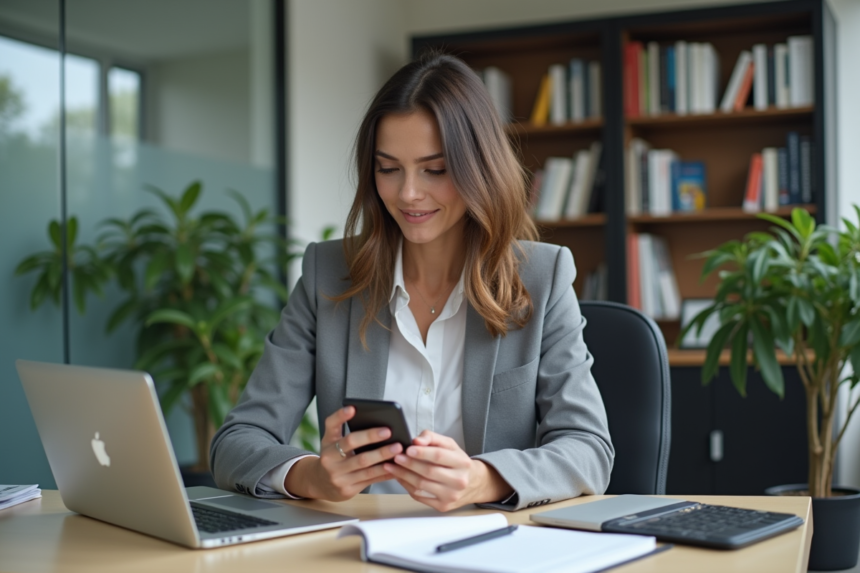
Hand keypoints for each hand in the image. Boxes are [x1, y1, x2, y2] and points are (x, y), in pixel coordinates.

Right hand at [284, 406, 401, 500]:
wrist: (320, 484)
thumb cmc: (333, 457)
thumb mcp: (332, 442)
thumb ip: (344, 429)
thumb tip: (369, 417)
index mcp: (327, 443)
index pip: (331, 426)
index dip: (340, 416)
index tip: (352, 408)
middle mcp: (330, 459)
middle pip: (351, 444)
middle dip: (370, 437)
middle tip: (388, 431)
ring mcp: (338, 476)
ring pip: (364, 465)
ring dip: (383, 456)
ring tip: (398, 449)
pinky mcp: (347, 490)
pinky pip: (370, 480)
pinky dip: (384, 472)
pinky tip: (396, 466)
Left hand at [382, 430, 512, 511]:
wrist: (473, 484)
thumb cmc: (458, 462)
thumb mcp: (450, 445)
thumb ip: (433, 438)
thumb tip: (416, 441)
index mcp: (462, 462)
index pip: (439, 456)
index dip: (422, 452)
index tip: (407, 448)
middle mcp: (459, 481)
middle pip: (428, 472)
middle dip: (409, 464)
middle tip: (396, 457)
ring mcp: (451, 495)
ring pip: (421, 485)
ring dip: (404, 475)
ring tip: (392, 467)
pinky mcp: (442, 506)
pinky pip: (420, 496)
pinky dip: (407, 486)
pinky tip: (400, 477)